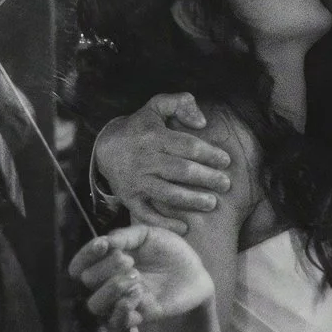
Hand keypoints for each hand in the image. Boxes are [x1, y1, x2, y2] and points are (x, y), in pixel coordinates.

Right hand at [68, 225, 213, 327]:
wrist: (195, 272)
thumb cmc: (169, 251)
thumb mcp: (147, 234)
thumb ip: (124, 236)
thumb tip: (103, 242)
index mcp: (108, 261)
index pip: (80, 265)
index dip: (84, 255)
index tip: (104, 245)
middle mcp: (110, 282)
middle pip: (88, 281)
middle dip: (106, 268)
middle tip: (129, 261)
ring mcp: (123, 300)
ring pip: (95, 304)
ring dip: (112, 288)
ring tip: (136, 278)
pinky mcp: (138, 316)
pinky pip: (116, 322)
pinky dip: (122, 308)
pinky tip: (139, 293)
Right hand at [92, 94, 233, 233]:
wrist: (105, 148)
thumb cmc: (140, 127)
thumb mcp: (156, 106)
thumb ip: (181, 103)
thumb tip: (203, 122)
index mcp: (154, 137)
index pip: (187, 146)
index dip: (209, 154)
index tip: (226, 161)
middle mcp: (145, 160)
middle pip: (181, 171)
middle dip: (207, 178)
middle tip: (226, 184)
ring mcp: (137, 181)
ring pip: (167, 194)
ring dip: (191, 200)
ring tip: (212, 203)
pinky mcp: (130, 199)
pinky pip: (147, 214)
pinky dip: (165, 223)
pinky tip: (184, 228)